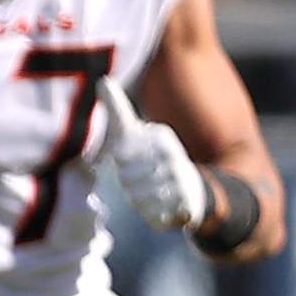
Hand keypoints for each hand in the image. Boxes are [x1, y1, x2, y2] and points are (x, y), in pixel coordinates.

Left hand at [97, 82, 209, 232]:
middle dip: (129, 182)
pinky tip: (162, 206)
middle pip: (125, 178)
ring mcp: (180, 180)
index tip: (126, 157)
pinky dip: (152, 215)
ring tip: (154, 191)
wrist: (193, 190)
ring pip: (137, 198)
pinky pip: (151, 215)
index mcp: (160, 138)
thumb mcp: (135, 133)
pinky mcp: (187, 204)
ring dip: (140, 199)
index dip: (121, 160)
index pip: (121, 154)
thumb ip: (118, 110)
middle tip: (143, 178)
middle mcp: (172, 156)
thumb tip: (102, 79)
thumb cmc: (154, 159)